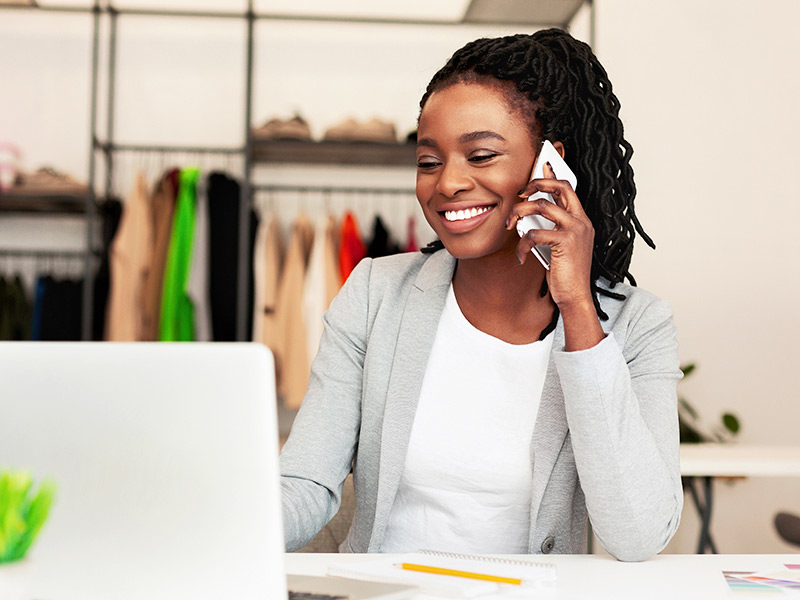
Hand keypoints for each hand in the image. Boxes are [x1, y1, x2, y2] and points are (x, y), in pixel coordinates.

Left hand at [506, 162, 593, 309]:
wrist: (575, 296)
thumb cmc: (565, 274)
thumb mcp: (558, 247)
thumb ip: (550, 229)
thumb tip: (528, 218)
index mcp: (581, 220)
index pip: (568, 189)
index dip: (552, 176)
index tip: (541, 165)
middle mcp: (581, 221)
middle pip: (559, 187)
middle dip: (536, 184)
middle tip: (520, 193)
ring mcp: (575, 230)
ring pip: (541, 206)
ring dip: (519, 213)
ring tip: (510, 225)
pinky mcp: (565, 241)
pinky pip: (534, 233)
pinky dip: (522, 245)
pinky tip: (521, 257)